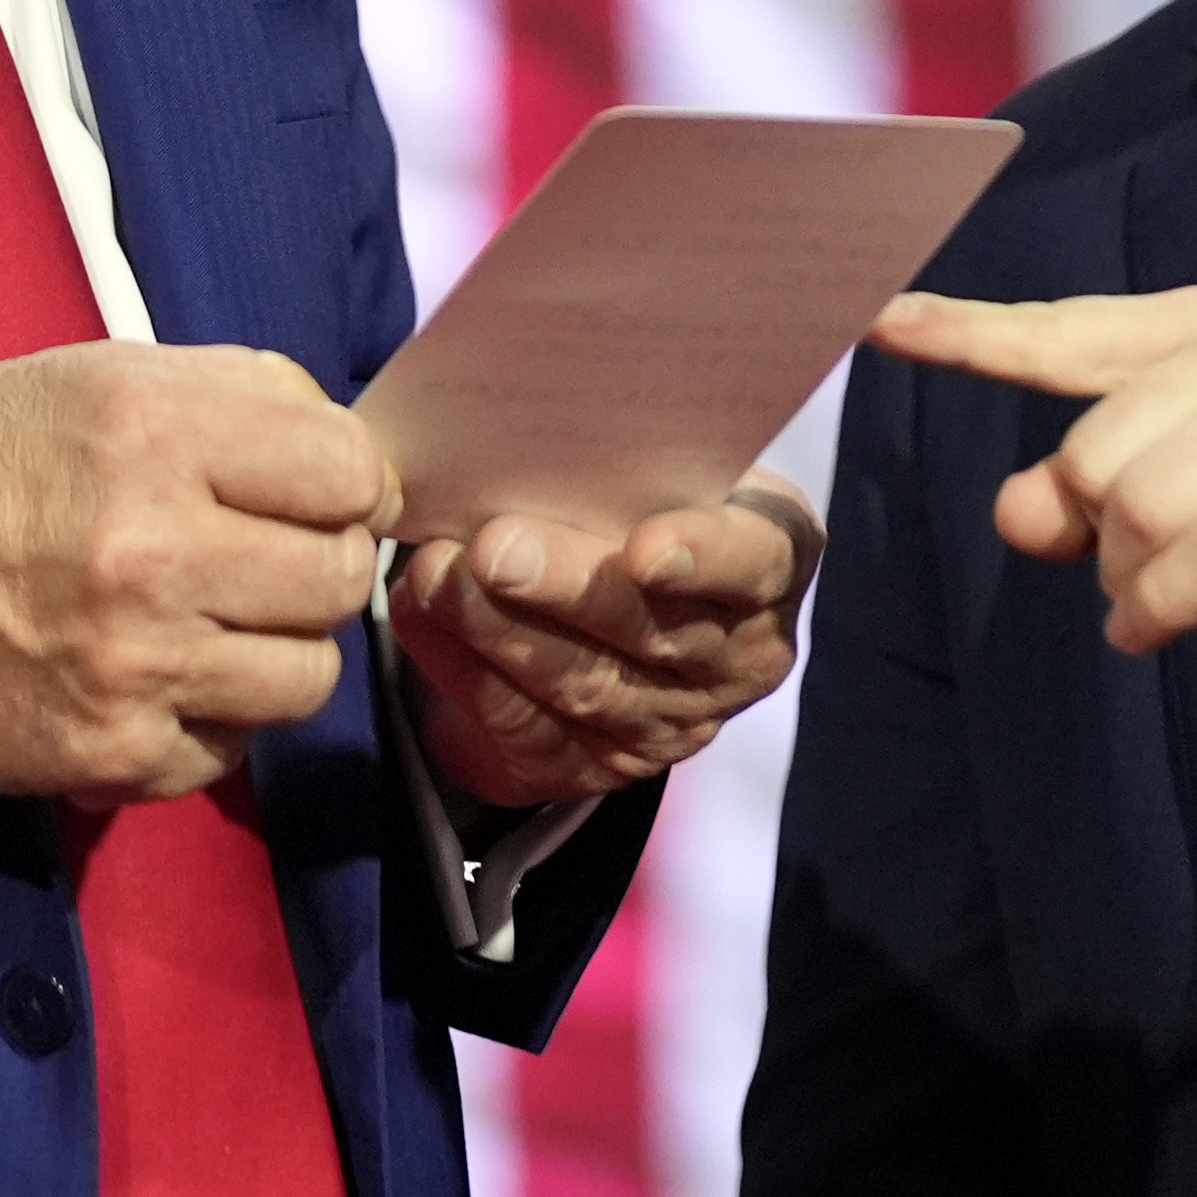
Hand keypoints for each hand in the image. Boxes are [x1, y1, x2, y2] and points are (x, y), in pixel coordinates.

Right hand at [0, 342, 395, 803]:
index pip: (349, 471)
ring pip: (307, 677)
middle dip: (315, 565)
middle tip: (260, 559)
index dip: (349, 483)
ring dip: (274, 651)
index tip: (316, 495)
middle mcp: (151, 548)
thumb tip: (362, 461)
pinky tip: (155, 676)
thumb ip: (247, 395)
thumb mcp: (107, 378)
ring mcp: (134, 661)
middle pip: (339, 576)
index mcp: (155, 431)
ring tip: (210, 621)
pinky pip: (233, 749)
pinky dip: (210, 718)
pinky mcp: (112, 751)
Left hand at [387, 467, 819, 807]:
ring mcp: (678, 721)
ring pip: (587, 687)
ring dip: (499, 630)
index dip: (705, 554)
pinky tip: (422, 617)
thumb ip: (614, 446)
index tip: (642, 547)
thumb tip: (527, 429)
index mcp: (774, 553)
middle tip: (493, 548)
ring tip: (434, 576)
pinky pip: (530, 729)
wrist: (599, 589)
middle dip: (568, 588)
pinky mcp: (603, 767)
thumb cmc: (626, 489)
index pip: (758, 559)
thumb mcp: (643, 456)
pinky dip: (466, 669)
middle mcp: (743, 651)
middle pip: (657, 629)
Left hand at [870, 288, 1196, 730]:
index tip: (881, 319)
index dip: (969, 335)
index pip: (1064, 333)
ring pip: (1141, 504)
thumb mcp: (1178, 518)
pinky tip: (1158, 627)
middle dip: (1094, 535)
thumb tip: (1016, 508)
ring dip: (1132, 582)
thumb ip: (1087, 500)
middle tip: (1136, 574)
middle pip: (1092, 452)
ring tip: (1160, 603)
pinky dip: (1162, 607)